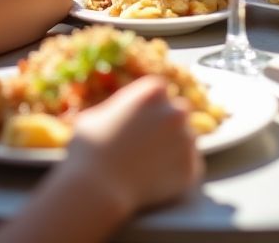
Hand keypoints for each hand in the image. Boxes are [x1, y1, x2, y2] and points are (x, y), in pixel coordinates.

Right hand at [66, 76, 201, 217]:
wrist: (95, 188)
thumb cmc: (88, 150)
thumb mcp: (94, 116)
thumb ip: (114, 110)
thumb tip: (114, 114)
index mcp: (153, 91)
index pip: (160, 93)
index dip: (149, 109)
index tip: (140, 123)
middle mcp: (176, 110)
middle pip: (177, 113)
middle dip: (166, 126)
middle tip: (147, 145)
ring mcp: (186, 139)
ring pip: (185, 140)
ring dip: (173, 149)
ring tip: (149, 166)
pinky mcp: (190, 167)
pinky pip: (188, 167)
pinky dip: (176, 174)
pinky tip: (156, 181)